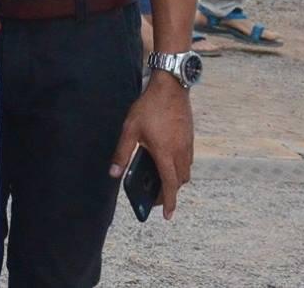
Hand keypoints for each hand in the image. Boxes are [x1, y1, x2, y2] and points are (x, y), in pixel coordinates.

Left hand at [109, 75, 193, 220]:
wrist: (170, 87)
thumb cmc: (149, 108)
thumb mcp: (130, 130)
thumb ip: (122, 153)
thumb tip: (114, 173)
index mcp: (166, 153)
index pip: (169, 185)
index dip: (168, 202)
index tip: (167, 216)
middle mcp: (180, 152)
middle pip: (179, 181)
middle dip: (170, 192)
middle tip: (155, 195)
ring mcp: (188, 145)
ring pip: (185, 171)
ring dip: (176, 179)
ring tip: (159, 179)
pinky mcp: (190, 138)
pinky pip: (188, 160)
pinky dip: (179, 167)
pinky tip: (166, 161)